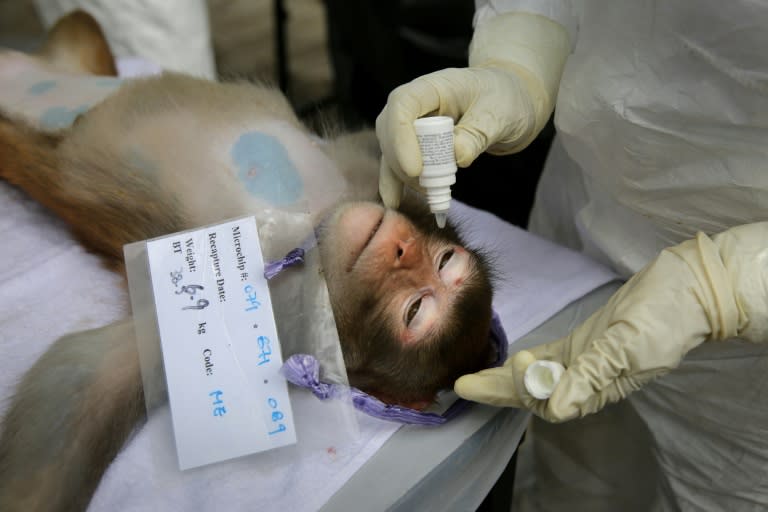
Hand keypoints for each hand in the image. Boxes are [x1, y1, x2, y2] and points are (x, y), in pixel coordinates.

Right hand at [376, 12, 570, 206]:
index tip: (416, 169)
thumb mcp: (499, 115)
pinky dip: (396, 182)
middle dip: (403, 161)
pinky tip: (393, 201)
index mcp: (434, 86)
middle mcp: (416, 103)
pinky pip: (398, 162)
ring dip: (403, 175)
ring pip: (391, 149)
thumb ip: (477, 135)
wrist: (509, 101)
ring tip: (429, 193)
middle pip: (391, 130)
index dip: (402, 138)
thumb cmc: (505, 99)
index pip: (403, 105)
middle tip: (428, 185)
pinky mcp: (415, 144)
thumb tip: (456, 157)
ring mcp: (412, 124)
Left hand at [455, 223, 767, 421]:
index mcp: (597, 386)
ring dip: (505, 379)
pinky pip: (550, 358)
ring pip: (537, 377)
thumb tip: (558, 405)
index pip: (546, 402)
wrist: (687, 289)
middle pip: (534, 392)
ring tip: (474, 378)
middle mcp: (587, 379)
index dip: (520, 390)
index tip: (505, 368)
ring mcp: (585, 360)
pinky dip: (528, 362)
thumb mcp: (629, 345)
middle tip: (461, 386)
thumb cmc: (663, 316)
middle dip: (496, 390)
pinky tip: (511, 361)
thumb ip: (594, 374)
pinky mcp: (586, 342)